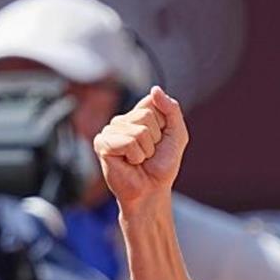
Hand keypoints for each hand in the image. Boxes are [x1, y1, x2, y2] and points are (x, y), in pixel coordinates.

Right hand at [93, 86, 187, 211]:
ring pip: (140, 130)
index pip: (153, 101)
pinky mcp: (102, 143)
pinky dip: (136, 156)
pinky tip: (130, 163)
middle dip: (156, 139)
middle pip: (147, 115)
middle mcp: (122, 120)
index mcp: (138, 115)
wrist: (151, 191)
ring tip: (140, 160)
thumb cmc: (162, 166)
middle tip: (149, 154)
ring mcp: (110, 131)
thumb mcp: (177, 135)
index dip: (164, 123)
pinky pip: (128, 141)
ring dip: (146, 150)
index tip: (161, 139)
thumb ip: (171, 110)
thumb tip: (154, 89)